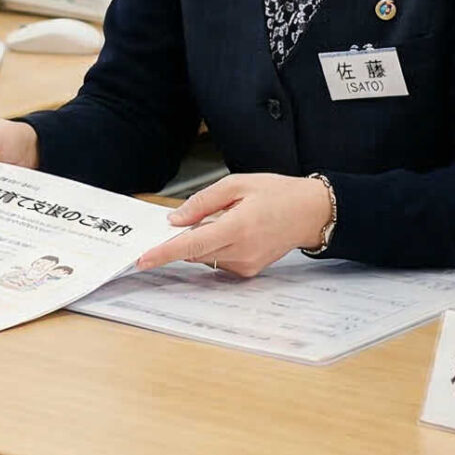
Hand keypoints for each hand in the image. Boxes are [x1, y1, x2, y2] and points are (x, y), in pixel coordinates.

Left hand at [132, 174, 333, 276]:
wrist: (311, 213)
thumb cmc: (278, 194)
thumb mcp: (237, 184)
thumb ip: (203, 202)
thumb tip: (176, 219)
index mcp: (237, 227)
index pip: (192, 244)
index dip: (164, 253)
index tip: (143, 259)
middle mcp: (241, 251)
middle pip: (194, 252)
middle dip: (181, 238)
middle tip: (186, 218)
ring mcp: (246, 264)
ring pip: (205, 257)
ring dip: (200, 241)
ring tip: (226, 219)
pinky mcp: (249, 271)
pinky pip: (219, 260)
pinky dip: (216, 246)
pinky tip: (233, 230)